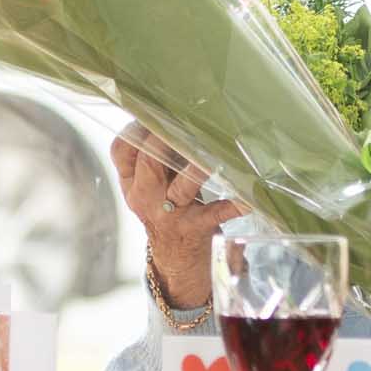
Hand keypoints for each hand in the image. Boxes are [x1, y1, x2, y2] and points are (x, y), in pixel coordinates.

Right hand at [110, 123, 242, 308]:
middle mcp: (145, 198)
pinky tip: (249, 197)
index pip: (121, 151)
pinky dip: (234, 204)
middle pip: (148, 162)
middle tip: (185, 120)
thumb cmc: (168, 209)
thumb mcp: (152, 186)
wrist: (176, 259)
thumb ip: (159, 157)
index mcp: (132, 184)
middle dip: (166, 139)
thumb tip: (180, 114)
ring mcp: (170, 214)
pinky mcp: (196, 227)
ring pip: (182, 186)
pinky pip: (217, 213)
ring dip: (199, 168)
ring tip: (213, 153)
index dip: (136, 129)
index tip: (155, 112)